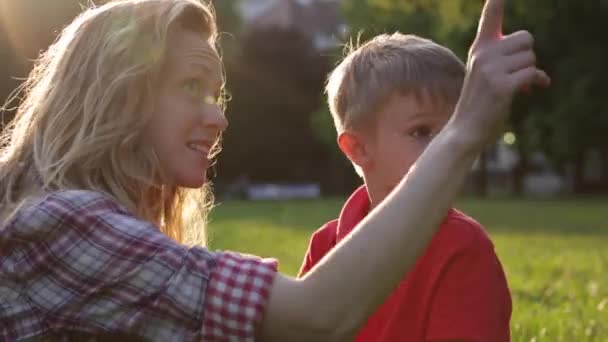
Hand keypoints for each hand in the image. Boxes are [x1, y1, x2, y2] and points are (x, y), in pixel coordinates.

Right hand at [450, 0, 550, 146]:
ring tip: (521, 85)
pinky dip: (537, 82)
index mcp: (480, 48)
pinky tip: (532, 90)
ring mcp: (491, 69)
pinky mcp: (501, 85)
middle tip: (520, 71)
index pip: (491, 16)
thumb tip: (532, 60)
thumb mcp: (486, 73)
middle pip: (526, 38)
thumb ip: (502, 57)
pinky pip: (532, 73)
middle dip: (528, 56)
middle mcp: (483, 54)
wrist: (466, 129)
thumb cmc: (480, 101)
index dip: (497, 1)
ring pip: (530, 58)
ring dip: (531, 72)